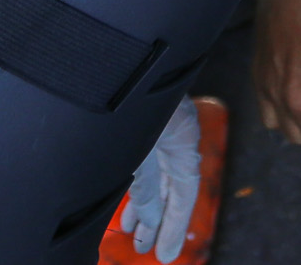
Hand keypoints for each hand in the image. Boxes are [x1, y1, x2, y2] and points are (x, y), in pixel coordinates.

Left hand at [124, 97, 202, 260]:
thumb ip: (145, 186)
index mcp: (183, 138)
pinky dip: (130, 182)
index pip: (187, 192)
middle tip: (147, 249)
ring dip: (141, 203)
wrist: (114, 56)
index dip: (176, 226)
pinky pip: (137, 161)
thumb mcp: (139, 149)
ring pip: (151, 174)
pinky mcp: (132, 123)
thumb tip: (148, 219)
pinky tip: (118, 198)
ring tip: (131, 231)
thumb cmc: (132, 92)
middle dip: (157, 220)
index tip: (167, 255)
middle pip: (169, 186)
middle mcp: (172, 134)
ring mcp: (153, 127)